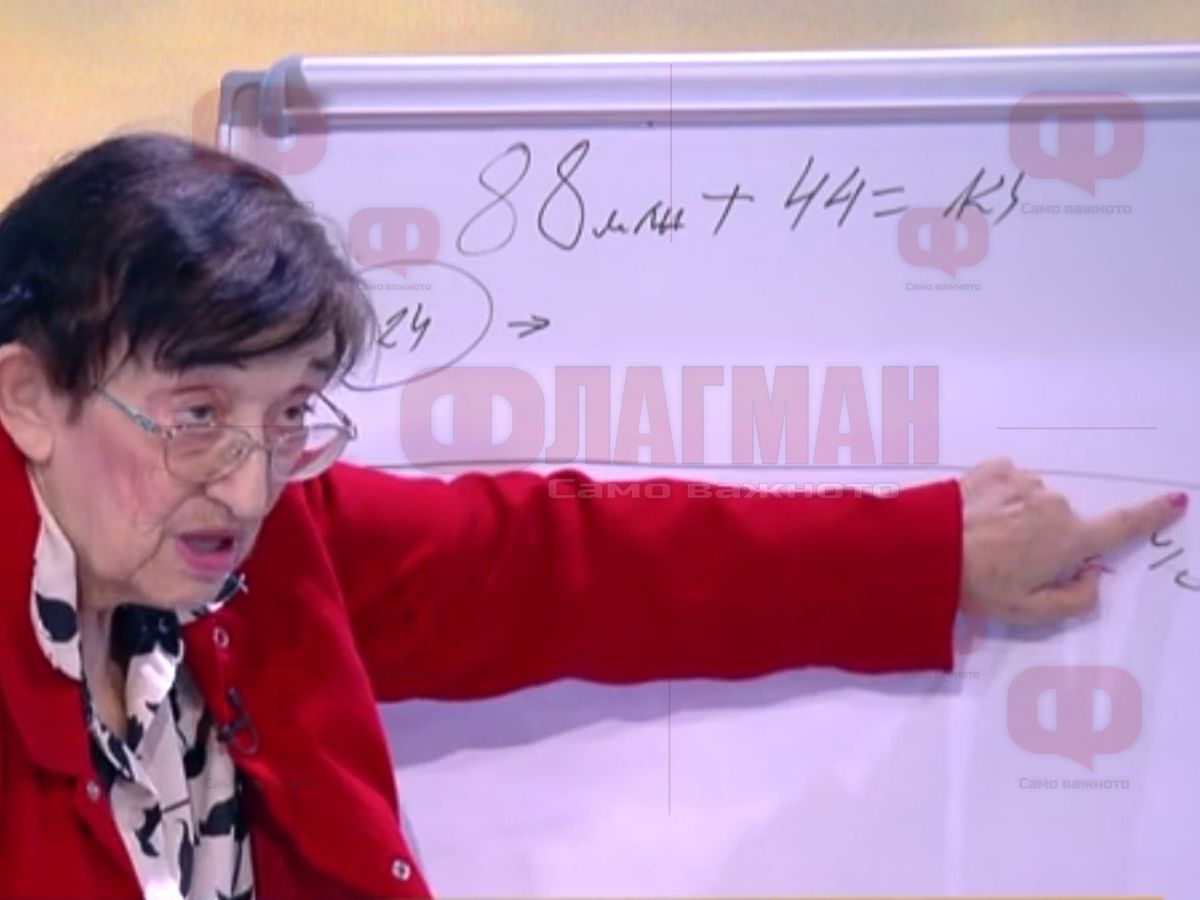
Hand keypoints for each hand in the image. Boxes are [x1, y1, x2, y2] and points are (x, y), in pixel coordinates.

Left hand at [958, 457, 1187, 623]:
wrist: (925, 549)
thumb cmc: (978, 586)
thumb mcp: (1030, 612)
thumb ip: (1076, 598)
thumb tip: (1093, 572)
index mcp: (1069, 540)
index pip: (1122, 525)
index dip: (1151, 514)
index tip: (1175, 500)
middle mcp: (1054, 504)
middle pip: (1063, 521)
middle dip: (1045, 538)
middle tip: (1007, 560)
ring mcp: (1024, 482)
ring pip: (1033, 501)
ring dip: (1017, 516)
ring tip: (984, 538)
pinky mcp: (995, 468)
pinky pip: (1008, 482)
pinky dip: (997, 497)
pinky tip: (975, 516)